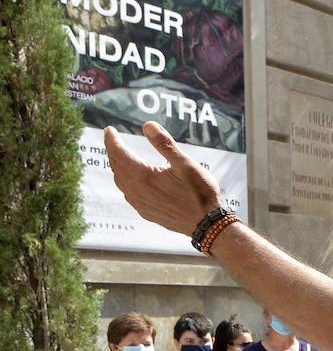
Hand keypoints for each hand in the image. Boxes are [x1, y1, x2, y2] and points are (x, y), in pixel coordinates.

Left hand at [104, 123, 222, 235]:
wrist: (206, 224)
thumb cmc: (200, 194)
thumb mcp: (185, 164)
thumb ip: (165, 144)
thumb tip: (148, 126)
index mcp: (143, 176)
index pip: (118, 153)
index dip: (111, 140)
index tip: (109, 130)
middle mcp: (136, 191)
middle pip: (116, 167)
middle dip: (113, 152)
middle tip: (112, 140)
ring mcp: (140, 204)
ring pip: (121, 181)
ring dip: (118, 167)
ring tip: (121, 158)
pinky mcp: (146, 213)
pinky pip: (129, 194)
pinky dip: (126, 182)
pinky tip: (133, 181)